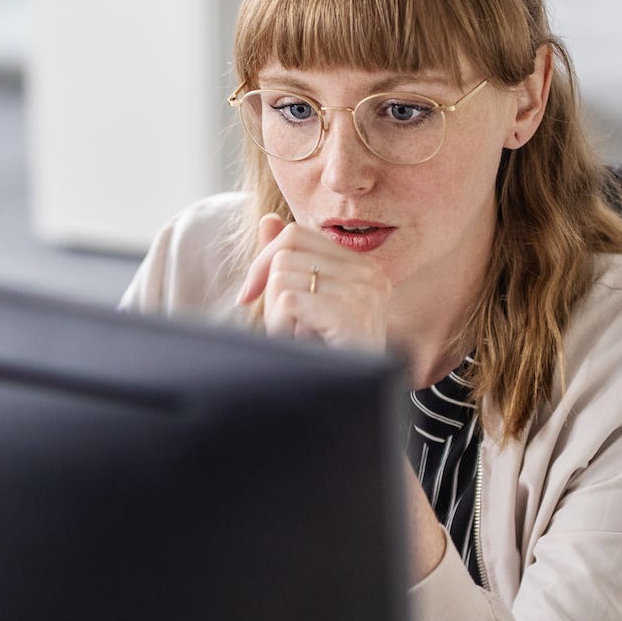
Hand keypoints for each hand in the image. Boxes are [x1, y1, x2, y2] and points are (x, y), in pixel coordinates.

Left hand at [234, 214, 392, 352]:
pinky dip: (281, 327)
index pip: (295, 234)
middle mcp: (369, 272)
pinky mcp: (351, 313)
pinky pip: (288, 301)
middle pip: (284, 253)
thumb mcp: (305, 303)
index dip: (263, 260)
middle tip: (286, 325)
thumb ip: (289, 261)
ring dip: (277, 314)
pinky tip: (301, 344)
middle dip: (270, 293)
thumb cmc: (327, 355)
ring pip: (282, 276)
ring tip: (300, 337)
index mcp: (362, 265)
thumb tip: (268, 220)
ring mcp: (364, 291)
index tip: (251, 294)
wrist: (351, 400)